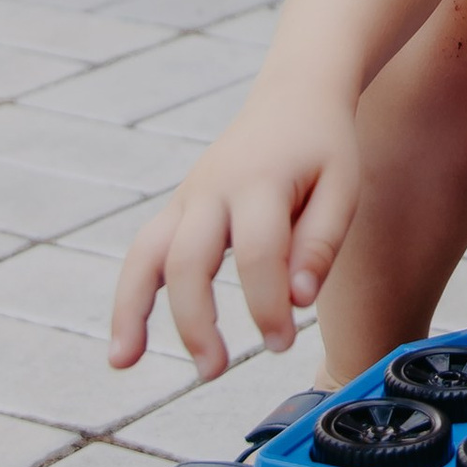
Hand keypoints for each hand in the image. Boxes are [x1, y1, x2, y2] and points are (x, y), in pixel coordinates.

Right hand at [110, 91, 362, 376]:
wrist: (293, 96)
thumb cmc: (322, 147)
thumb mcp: (342, 186)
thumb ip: (321, 243)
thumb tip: (298, 302)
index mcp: (261, 181)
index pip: (258, 252)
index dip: (267, 304)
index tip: (282, 343)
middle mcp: (213, 188)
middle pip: (188, 258)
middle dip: (195, 321)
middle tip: (215, 371)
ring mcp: (188, 197)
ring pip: (145, 253)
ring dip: (131, 309)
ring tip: (124, 361)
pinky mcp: (177, 209)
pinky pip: (143, 254)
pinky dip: (130, 297)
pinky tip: (128, 344)